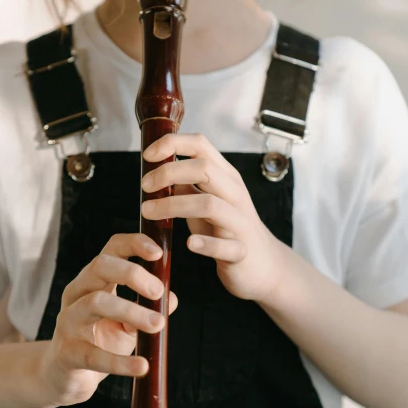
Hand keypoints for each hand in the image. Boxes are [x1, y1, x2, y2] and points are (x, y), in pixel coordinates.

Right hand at [38, 234, 177, 406]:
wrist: (68, 376)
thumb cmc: (102, 340)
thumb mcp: (130, 322)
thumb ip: (149, 308)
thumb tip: (171, 299)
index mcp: (94, 280)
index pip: (111, 249)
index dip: (134, 244)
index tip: (159, 253)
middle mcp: (77, 293)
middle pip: (100, 266)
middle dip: (132, 273)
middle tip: (159, 292)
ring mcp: (68, 320)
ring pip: (96, 302)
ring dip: (132, 311)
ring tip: (158, 325)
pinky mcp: (67, 352)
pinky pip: (93, 355)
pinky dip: (120, 362)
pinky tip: (142, 366)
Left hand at [141, 133, 286, 303]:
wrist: (262, 264)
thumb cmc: (227, 228)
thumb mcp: (206, 200)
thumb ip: (187, 184)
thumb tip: (158, 170)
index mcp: (226, 177)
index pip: (201, 145)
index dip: (172, 144)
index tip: (148, 155)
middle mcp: (235, 194)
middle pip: (204, 170)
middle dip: (168, 173)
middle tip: (144, 186)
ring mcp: (240, 222)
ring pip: (209, 205)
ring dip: (174, 205)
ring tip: (148, 212)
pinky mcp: (240, 251)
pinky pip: (224, 246)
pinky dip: (205, 244)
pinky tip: (189, 243)